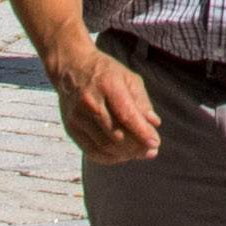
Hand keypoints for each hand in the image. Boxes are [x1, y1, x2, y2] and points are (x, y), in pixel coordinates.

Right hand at [46, 40, 160, 163]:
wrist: (71, 68)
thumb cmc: (106, 73)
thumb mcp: (128, 78)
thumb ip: (141, 101)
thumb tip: (154, 124)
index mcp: (107, 85)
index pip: (126, 115)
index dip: (142, 132)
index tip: (155, 142)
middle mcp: (90, 102)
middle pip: (115, 134)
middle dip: (136, 147)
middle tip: (151, 150)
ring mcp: (77, 117)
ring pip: (104, 146)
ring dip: (125, 154)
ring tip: (139, 153)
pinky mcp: (71, 128)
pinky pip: (91, 151)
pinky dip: (109, 157)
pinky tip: (121, 155)